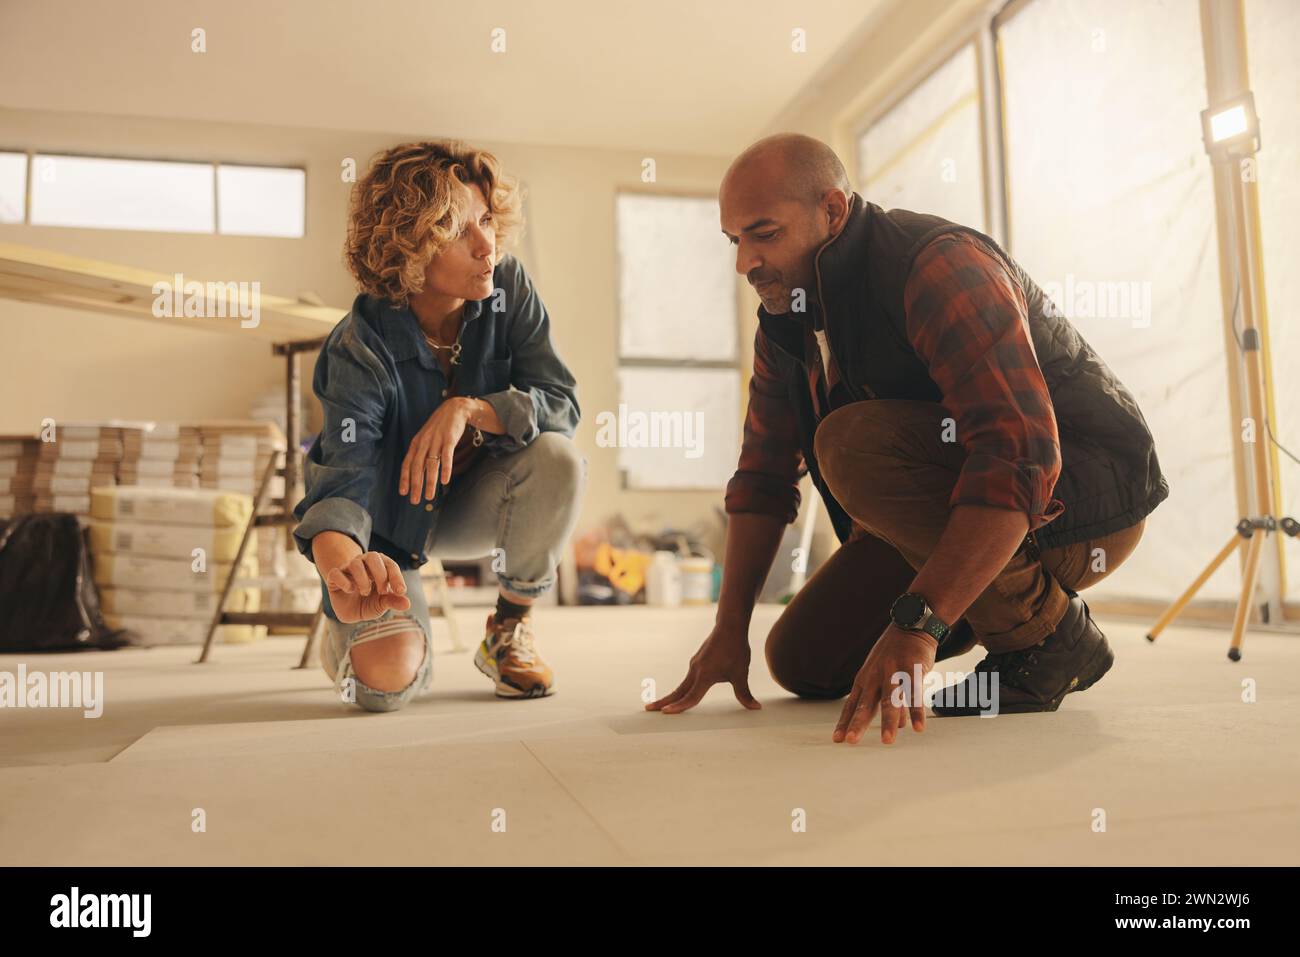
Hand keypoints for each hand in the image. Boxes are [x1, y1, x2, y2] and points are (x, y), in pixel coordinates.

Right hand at [324, 550, 411, 623]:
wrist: (349, 611)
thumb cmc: (369, 603)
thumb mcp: (382, 604)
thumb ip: (393, 602)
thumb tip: (407, 604)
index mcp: (379, 566)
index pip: (390, 565)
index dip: (396, 577)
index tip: (401, 592)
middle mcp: (364, 564)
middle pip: (373, 556)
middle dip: (380, 574)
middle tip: (382, 591)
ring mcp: (348, 569)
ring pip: (355, 564)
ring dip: (363, 580)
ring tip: (365, 592)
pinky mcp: (334, 577)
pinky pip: (336, 573)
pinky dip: (344, 582)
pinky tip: (350, 590)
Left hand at [399, 398, 470, 503]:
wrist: (454, 409)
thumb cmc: (439, 427)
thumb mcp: (426, 437)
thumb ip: (421, 453)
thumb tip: (417, 472)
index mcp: (416, 443)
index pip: (407, 463)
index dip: (404, 479)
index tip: (403, 493)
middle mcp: (424, 443)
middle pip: (417, 467)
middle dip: (415, 485)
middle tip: (415, 500)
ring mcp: (436, 441)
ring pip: (431, 465)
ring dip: (430, 482)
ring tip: (430, 496)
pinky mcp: (449, 440)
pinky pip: (446, 457)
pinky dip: (445, 469)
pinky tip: (445, 481)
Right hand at [646, 621, 759, 713]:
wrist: (729, 626)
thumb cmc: (735, 649)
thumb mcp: (741, 673)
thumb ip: (744, 693)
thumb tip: (755, 708)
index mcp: (705, 675)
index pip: (691, 696)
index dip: (679, 707)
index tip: (665, 713)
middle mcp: (696, 670)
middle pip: (678, 691)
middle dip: (663, 701)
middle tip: (648, 709)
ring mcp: (695, 665)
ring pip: (682, 685)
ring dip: (672, 696)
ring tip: (662, 705)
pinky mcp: (697, 661)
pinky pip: (688, 678)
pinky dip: (682, 688)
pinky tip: (683, 692)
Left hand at [833, 624, 936, 744]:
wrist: (911, 625)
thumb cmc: (896, 653)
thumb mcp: (886, 676)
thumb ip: (891, 701)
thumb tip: (898, 726)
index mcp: (865, 678)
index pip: (852, 704)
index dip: (845, 721)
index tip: (837, 740)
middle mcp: (875, 676)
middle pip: (866, 704)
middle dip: (858, 723)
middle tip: (851, 741)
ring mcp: (893, 672)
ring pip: (890, 700)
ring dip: (887, 721)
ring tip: (887, 741)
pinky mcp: (912, 670)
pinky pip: (914, 693)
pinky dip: (916, 711)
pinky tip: (918, 727)